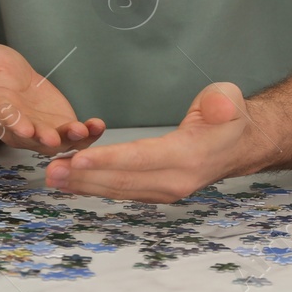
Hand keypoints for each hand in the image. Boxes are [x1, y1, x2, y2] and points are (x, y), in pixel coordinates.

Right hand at [0, 42, 105, 153]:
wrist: (4, 74)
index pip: (5, 120)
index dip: (15, 124)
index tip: (25, 128)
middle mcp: (18, 128)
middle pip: (33, 139)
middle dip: (44, 138)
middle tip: (54, 138)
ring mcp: (40, 129)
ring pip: (57, 142)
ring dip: (71, 139)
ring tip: (84, 129)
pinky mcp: (59, 125)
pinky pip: (74, 135)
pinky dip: (87, 133)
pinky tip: (97, 125)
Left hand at [46, 81, 252, 201]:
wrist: (242, 144)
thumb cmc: (231, 118)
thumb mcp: (231, 100)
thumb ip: (222, 102)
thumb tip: (216, 106)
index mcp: (188, 158)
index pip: (141, 159)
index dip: (108, 160)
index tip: (77, 159)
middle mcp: (175, 181)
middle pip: (122, 181)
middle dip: (83, 177)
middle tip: (50, 170)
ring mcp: (165, 190)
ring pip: (118, 189)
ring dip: (83, 185)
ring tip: (52, 176)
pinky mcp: (156, 190)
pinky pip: (122, 190)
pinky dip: (95, 185)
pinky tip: (73, 180)